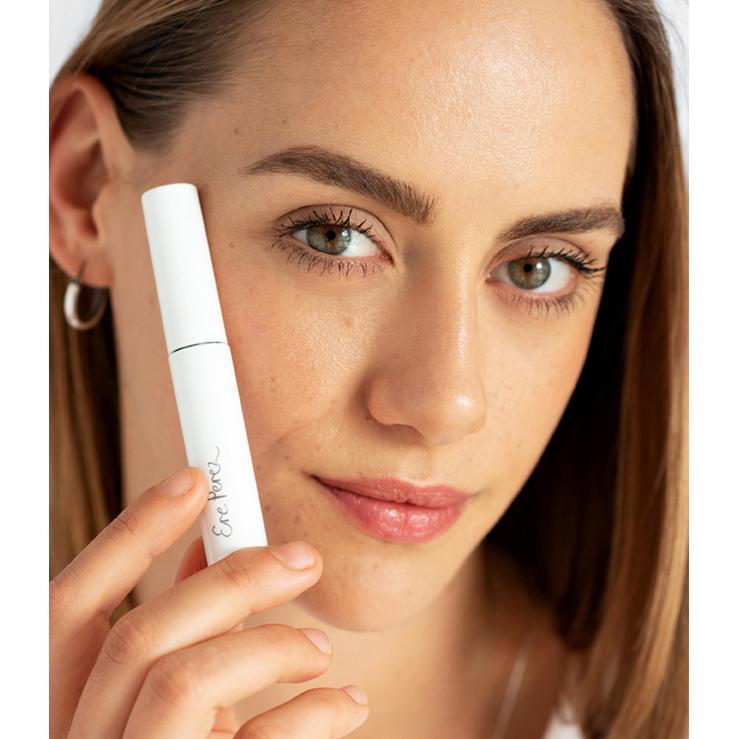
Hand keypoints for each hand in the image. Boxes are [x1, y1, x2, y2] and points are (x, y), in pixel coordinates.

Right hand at [50, 466, 369, 737]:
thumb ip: (174, 638)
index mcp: (61, 716)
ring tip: (319, 651)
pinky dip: (311, 713)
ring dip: (269, 645)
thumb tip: (210, 554)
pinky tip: (342, 704)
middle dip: (231, 579)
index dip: (129, 534)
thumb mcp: (160, 709)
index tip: (195, 481)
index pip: (66, 608)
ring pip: (186, 680)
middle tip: (300, 559)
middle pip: (142, 634)